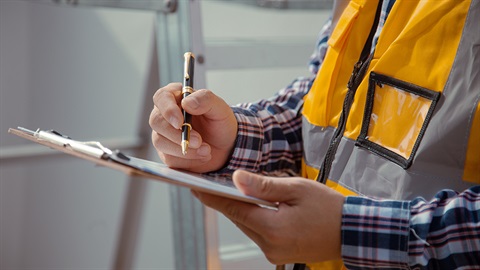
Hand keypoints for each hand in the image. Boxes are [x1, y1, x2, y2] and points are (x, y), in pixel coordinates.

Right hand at [149, 83, 237, 172]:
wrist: (226, 147)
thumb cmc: (220, 123)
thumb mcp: (220, 108)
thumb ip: (205, 100)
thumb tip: (187, 102)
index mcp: (177, 97)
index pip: (162, 97)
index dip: (167, 110)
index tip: (180, 122)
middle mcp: (166, 115)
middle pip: (156, 121)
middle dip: (177, 134)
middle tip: (198, 141)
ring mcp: (164, 134)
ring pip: (160, 141)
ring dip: (184, 148)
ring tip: (206, 150)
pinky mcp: (167, 152)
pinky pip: (169, 158)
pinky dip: (188, 159)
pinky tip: (202, 156)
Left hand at [193, 170, 344, 264]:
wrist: (351, 232)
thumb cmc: (329, 208)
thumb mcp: (296, 189)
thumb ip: (263, 186)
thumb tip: (236, 179)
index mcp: (273, 229)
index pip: (233, 209)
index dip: (211, 197)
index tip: (194, 186)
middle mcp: (269, 246)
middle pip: (238, 218)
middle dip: (225, 200)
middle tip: (209, 184)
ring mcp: (274, 253)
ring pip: (247, 226)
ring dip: (241, 209)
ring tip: (230, 191)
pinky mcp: (279, 254)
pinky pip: (258, 233)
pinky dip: (253, 218)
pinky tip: (253, 205)